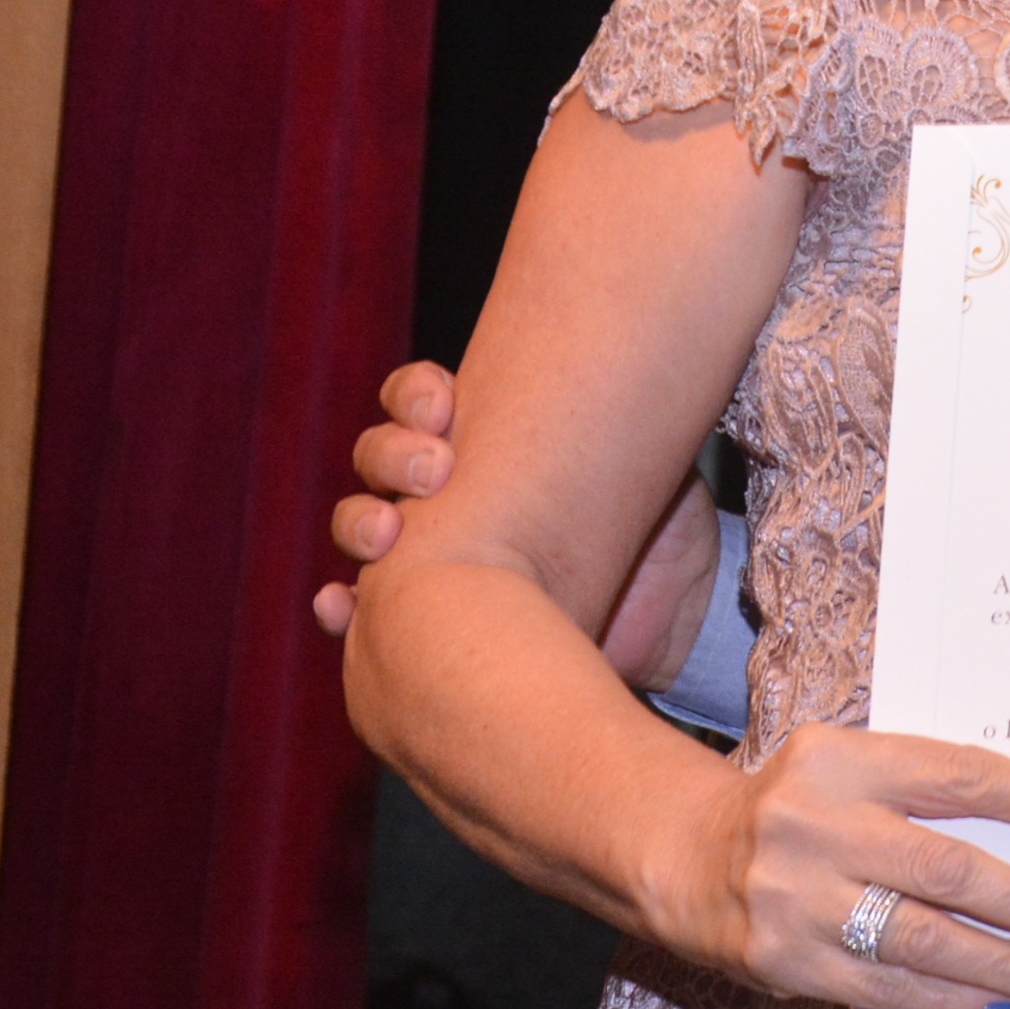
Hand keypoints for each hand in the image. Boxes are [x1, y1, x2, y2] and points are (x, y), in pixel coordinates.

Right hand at [315, 359, 722, 689]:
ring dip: (361, 523)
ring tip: (388, 536)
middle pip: (380, 455)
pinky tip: (340, 605)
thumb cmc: (659, 542)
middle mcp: (447, 492)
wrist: (670, 629)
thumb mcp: (657, 477)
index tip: (444, 407)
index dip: (416, 395)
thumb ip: (627, 434)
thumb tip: (640, 379)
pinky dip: (339, 605)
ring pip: (361, 523)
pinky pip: (362, 611)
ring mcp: (431, 554)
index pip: (420, 399)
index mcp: (489, 441)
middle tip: (434, 470)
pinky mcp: (426, 619)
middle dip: (393, 455)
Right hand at [650, 721, 1009, 1008]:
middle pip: (951, 869)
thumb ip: (928, 791)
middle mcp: (819, 824)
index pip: (961, 775)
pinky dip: (953, 1004)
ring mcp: (798, 898)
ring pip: (925, 940)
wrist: (685, 856)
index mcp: (846, 759)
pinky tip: (999, 1008)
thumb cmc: (799, 808)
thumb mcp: (853, 769)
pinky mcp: (787, 962)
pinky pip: (888, 991)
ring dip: (1004, 966)